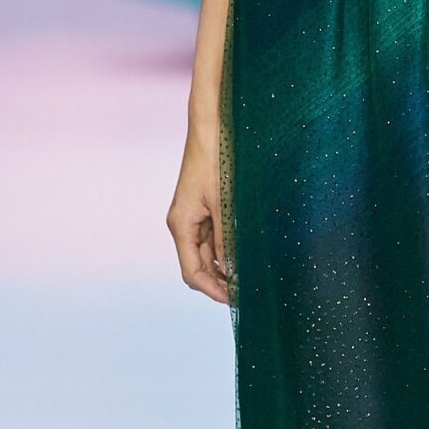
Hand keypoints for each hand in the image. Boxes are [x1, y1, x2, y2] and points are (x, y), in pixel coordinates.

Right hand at [167, 132, 229, 302]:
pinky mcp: (202, 209)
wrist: (212, 128)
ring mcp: (192, 217)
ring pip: (206, 255)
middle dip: (218, 283)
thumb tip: (234, 269)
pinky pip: (212, 239)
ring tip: (247, 280)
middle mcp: (183, 224)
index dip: (212, 290)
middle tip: (245, 295)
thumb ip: (227, 237)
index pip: (192, 272)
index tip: (235, 300)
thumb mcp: (224, 203)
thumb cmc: (216, 160)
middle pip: (197, 267)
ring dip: (223, 269)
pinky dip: (225, 252)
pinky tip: (242, 258)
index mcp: (181, 225)